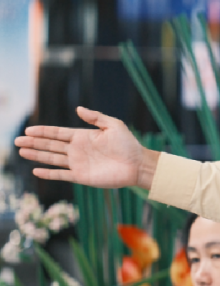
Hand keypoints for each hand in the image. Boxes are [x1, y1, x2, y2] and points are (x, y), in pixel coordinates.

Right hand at [15, 106, 158, 189]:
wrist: (138, 165)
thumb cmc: (128, 144)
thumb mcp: (114, 125)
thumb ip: (96, 117)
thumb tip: (78, 108)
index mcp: (83, 136)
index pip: (58, 133)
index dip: (43, 131)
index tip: (28, 130)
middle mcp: (77, 150)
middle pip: (50, 145)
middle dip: (34, 143)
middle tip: (16, 140)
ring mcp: (78, 163)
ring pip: (52, 159)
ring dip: (36, 155)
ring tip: (21, 152)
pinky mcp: (81, 176)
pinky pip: (61, 175)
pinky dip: (49, 173)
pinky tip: (36, 170)